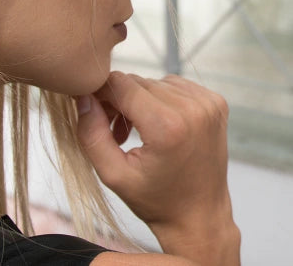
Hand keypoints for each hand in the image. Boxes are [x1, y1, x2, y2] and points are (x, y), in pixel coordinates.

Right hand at [75, 72, 239, 263]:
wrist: (200, 217)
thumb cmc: (155, 200)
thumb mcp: (113, 175)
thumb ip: (91, 133)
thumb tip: (82, 97)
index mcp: (167, 126)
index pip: (120, 83)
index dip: (100, 92)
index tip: (94, 110)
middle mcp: (192, 108)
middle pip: (136, 81)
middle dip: (118, 100)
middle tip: (113, 128)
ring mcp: (207, 104)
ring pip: (153, 82)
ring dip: (139, 100)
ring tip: (136, 130)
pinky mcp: (215, 102)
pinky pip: (173, 85)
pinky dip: (160, 100)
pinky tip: (157, 123)